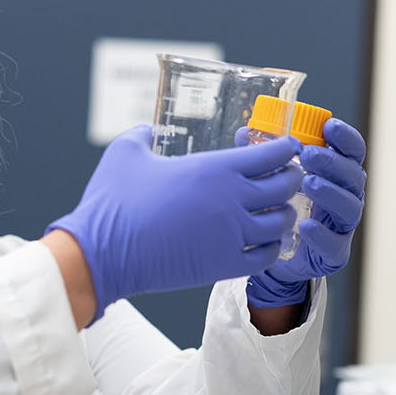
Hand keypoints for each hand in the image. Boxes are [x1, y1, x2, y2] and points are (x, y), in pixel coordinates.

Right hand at [48, 124, 299, 319]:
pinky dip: (272, 248)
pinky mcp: (225, 265)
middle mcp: (231, 199)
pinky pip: (268, 256)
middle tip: (287, 177)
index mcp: (214, 168)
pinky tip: (265, 243)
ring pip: (282, 222)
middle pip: (284, 186)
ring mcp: (232, 234)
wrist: (104, 252)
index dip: (285, 148)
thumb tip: (149, 130)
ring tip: (278, 212)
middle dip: (291, 179)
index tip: (289, 148)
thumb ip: (142, 135)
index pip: (270, 153)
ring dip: (284, 215)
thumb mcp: (125, 153)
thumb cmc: (114, 201)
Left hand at [246, 118, 366, 308]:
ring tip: (308, 184)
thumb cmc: (278, 208)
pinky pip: (335, 242)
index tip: (329, 126)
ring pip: (349, 206)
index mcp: (336, 174)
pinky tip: (305, 225)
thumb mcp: (270, 179)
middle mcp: (346, 195)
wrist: (273, 255)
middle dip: (333, 162)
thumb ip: (262, 156)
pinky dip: (321, 233)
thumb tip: (244, 132)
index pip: (351, 151)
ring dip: (330, 192)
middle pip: (353, 175)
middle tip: (308, 156)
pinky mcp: (335, 252)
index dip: (345, 137)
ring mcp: (343, 225)